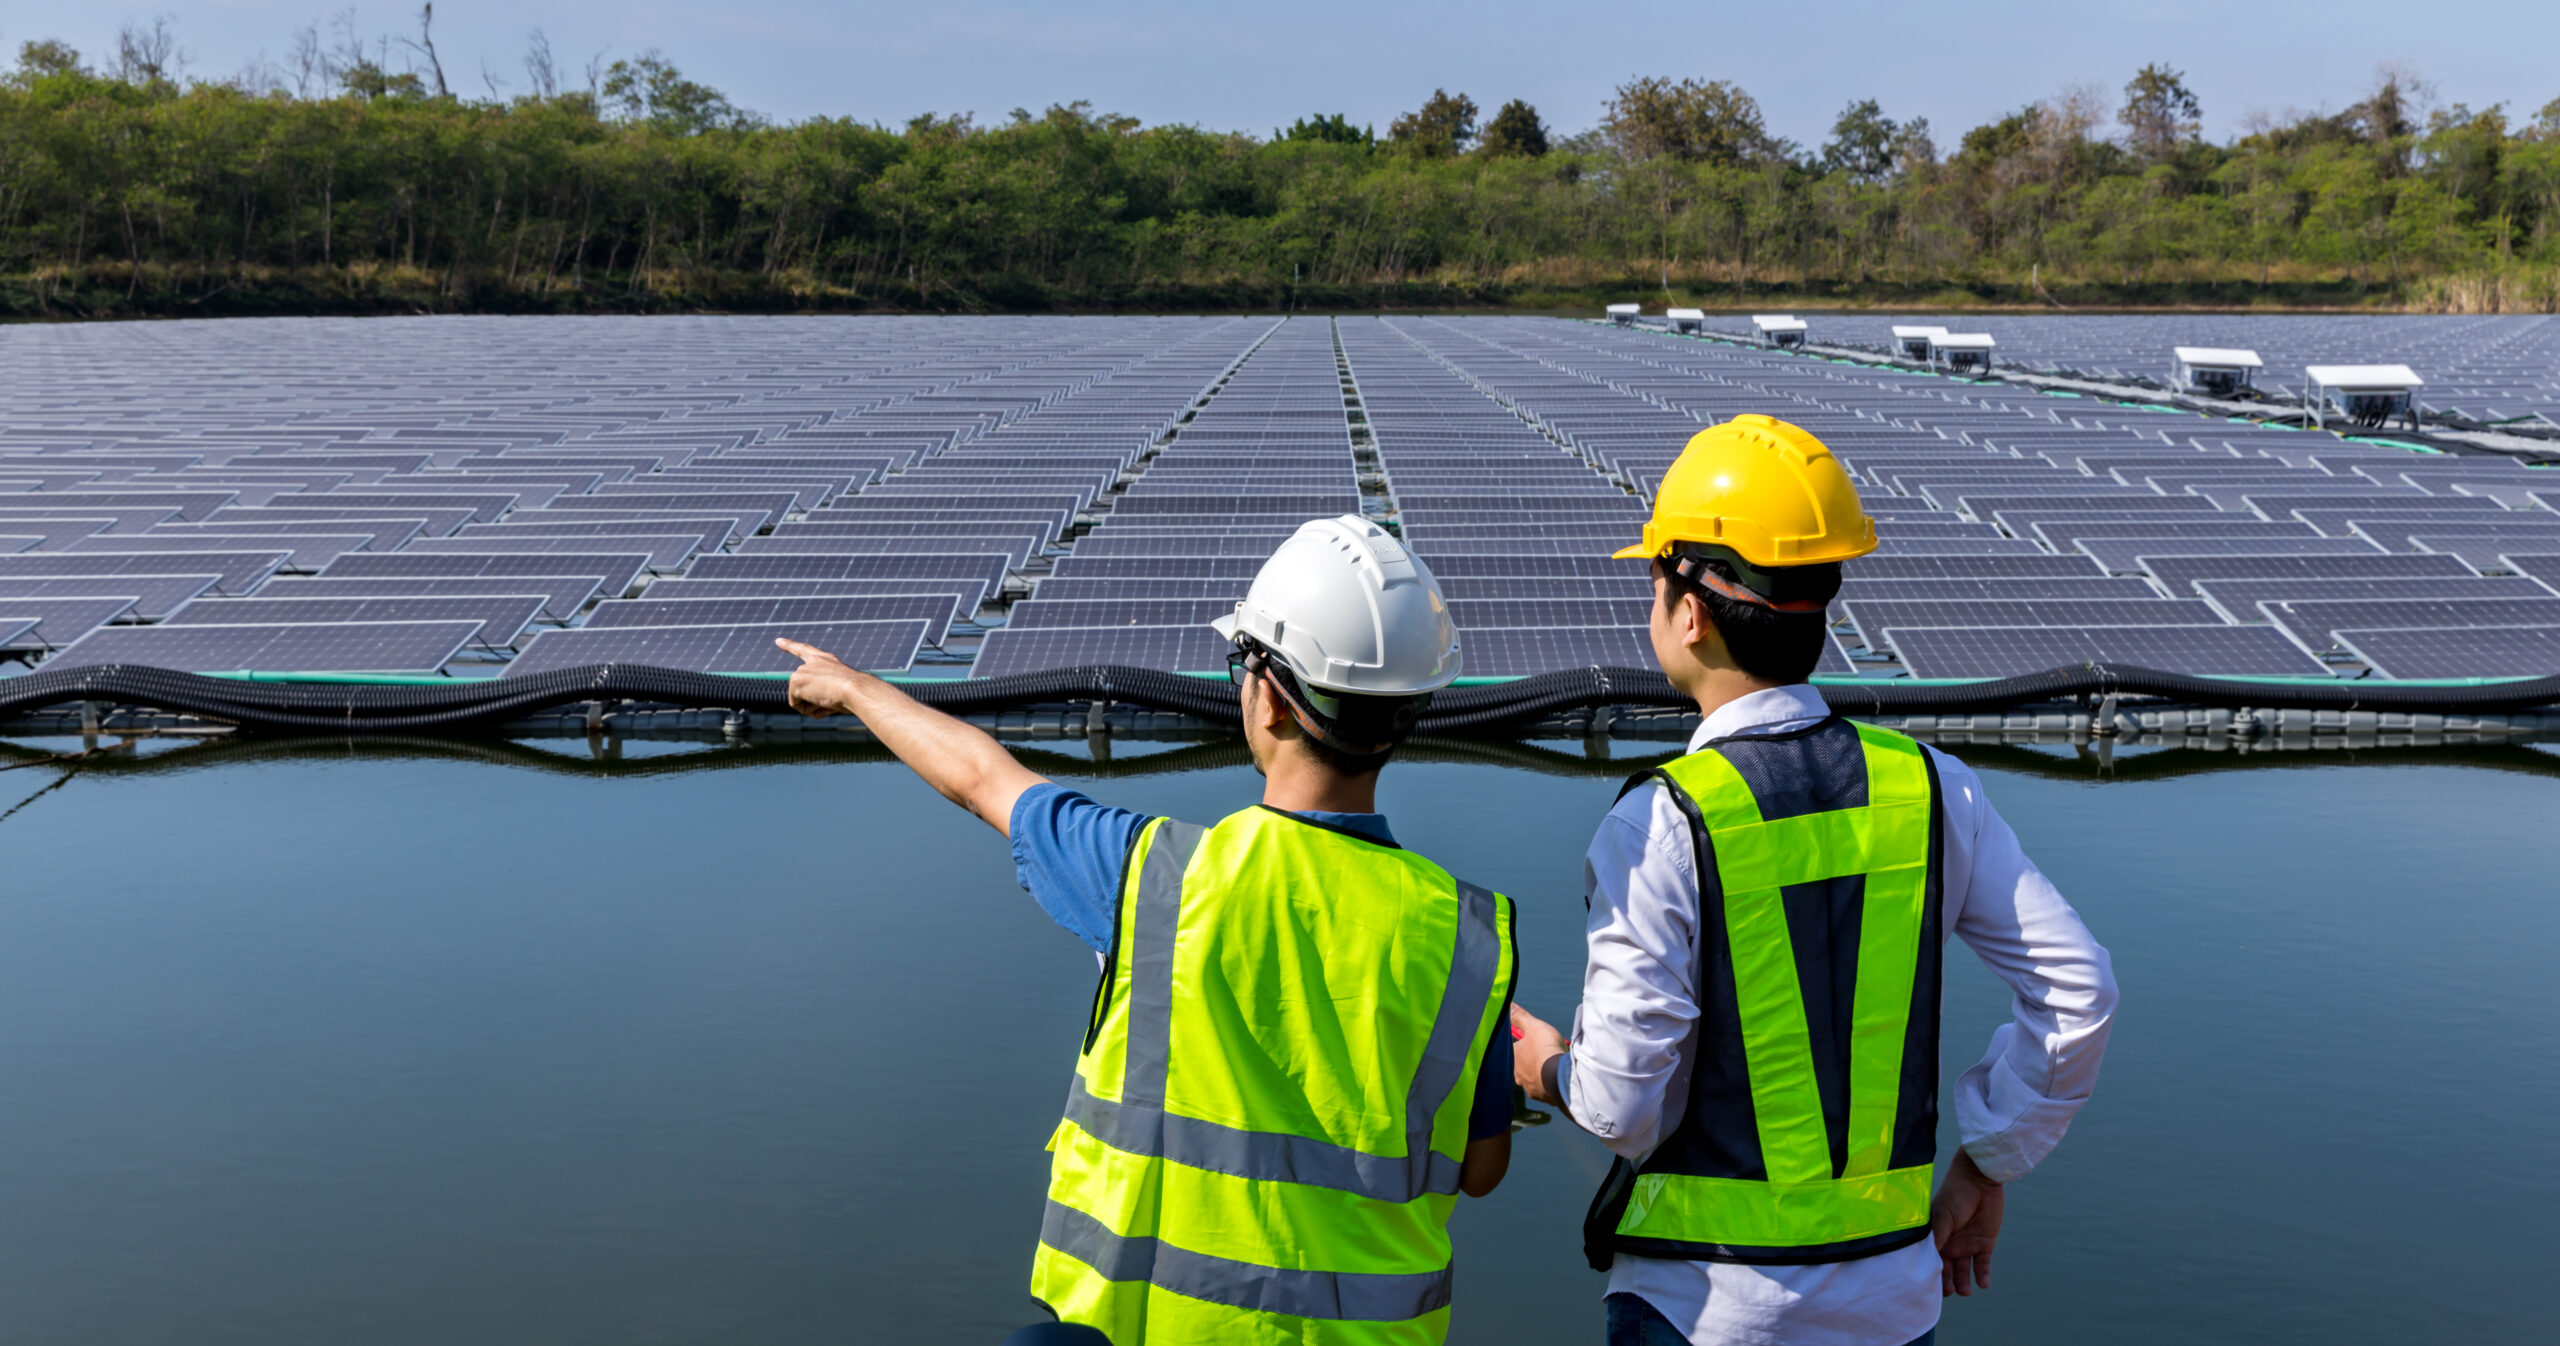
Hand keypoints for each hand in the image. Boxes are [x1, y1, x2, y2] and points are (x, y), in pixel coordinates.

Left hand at [776, 638, 863, 718]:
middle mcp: (811, 662)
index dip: (790, 645)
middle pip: (801, 686)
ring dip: (815, 705)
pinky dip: (807, 709)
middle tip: (832, 699)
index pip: (805, 650)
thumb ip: (825, 691)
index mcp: (825, 660)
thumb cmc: (855, 692)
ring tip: (829, 699)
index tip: (778, 640)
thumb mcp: (842, 688)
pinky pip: (796, 705)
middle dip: (813, 701)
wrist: (854, 689)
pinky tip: (819, 701)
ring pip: (802, 698)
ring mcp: (801, 671)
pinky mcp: (795, 681)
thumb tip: (813, 706)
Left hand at [1510, 1003, 1568, 1103]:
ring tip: (1553, 1065)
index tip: (1535, 1040)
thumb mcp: (1534, 1026)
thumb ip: (1520, 1017)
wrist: (1560, 1075)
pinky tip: (1557, 1078)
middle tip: (1546, 1052)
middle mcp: (1517, 1075)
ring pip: (1533, 1077)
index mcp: (1513, 1057)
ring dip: (1541, 1072)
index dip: (1525, 1042)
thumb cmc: (1546, 1049)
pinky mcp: (1541, 1097)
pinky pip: (1544, 1089)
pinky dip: (1549, 1083)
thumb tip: (1507, 1006)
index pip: (1515, 1048)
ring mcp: (1529, 1087)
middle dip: (1533, 1059)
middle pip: (1523, 1064)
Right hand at [1931, 1150, 2004, 1297]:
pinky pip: (1982, 1265)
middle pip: (1947, 1270)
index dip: (1931, 1273)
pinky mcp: (1984, 1244)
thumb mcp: (1944, 1215)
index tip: (1930, 1286)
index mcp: (1935, 1237)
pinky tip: (1983, 1284)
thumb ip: (1938, 1235)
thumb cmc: (1955, 1194)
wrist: (1980, 1181)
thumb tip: (1930, 1257)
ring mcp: (1967, 1245)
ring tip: (1966, 1291)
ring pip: (1963, 1271)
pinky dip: (1982, 1276)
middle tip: (1949, 1291)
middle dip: (1946, 1283)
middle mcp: (1949, 1244)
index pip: (1932, 1260)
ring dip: (1963, 1283)